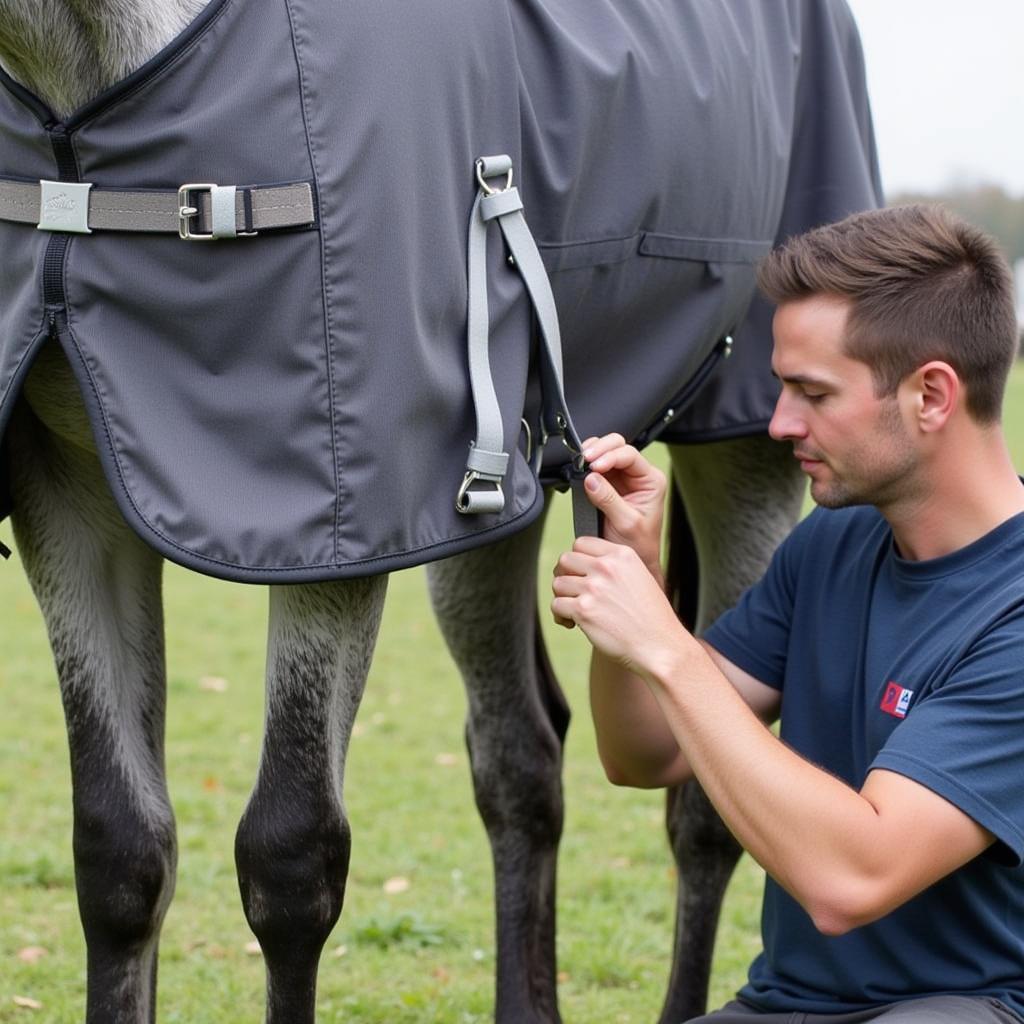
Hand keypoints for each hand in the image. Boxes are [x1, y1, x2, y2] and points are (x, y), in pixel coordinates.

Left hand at [551, 535, 683, 677]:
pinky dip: (561, 616)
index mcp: (622, 555)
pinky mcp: (583, 610)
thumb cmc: (651, 617)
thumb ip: (614, 566)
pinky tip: (574, 623)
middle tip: (573, 592)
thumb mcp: (640, 577)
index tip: (581, 574)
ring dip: (562, 597)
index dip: (577, 559)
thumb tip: (583, 564)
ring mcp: (594, 588)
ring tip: (575, 610)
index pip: (582, 542)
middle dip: (565, 576)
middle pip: (565, 559)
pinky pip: (557, 605)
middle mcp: (607, 567)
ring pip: (558, 583)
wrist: (660, 646)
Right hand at [580, 434, 666, 578]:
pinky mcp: (607, 485)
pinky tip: (579, 468)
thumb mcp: (626, 523)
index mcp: (651, 481)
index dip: (610, 457)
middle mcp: (638, 476)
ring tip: (580, 462)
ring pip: (605, 451)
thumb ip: (608, 500)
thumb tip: (591, 479)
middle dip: (600, 448)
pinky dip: (585, 464)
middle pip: (618, 445)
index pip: (630, 456)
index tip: (594, 467)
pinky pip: (595, 466)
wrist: (632, 559)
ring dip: (591, 453)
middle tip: (584, 459)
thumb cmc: (638, 544)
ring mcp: (621, 479)